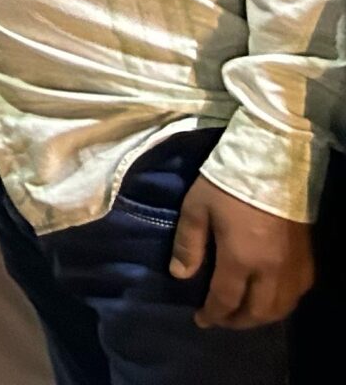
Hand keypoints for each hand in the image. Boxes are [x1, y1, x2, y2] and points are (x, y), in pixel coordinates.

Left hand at [170, 171, 315, 328]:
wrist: (271, 164)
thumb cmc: (227, 184)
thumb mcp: (196, 208)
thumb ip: (188, 244)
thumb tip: (180, 275)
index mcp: (240, 259)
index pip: (226, 300)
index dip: (212, 314)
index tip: (200, 320)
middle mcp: (271, 271)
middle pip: (257, 312)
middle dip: (236, 321)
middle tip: (220, 319)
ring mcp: (293, 267)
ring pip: (280, 308)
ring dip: (260, 317)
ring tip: (242, 314)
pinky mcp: (307, 259)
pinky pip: (297, 295)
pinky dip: (281, 305)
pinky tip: (269, 300)